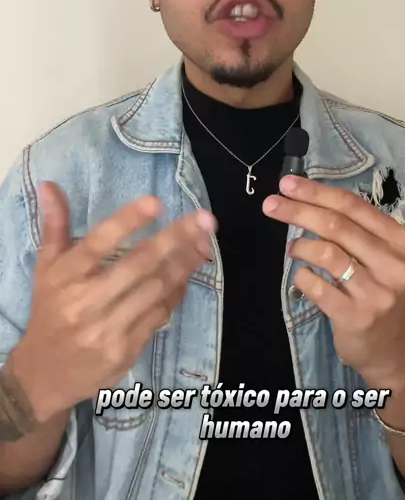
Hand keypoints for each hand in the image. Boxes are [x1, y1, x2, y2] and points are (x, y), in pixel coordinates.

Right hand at [11, 183, 215, 423]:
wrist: (45, 375)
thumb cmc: (50, 310)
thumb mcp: (46, 268)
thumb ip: (55, 225)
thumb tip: (51, 185)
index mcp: (65, 277)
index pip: (98, 244)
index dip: (127, 222)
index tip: (156, 202)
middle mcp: (85, 302)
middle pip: (138, 265)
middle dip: (176, 239)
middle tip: (205, 219)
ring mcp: (107, 329)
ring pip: (156, 290)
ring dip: (185, 264)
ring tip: (204, 243)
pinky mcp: (126, 350)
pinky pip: (160, 314)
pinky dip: (177, 292)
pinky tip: (187, 274)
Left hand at [263, 175, 404, 388]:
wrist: (391, 347)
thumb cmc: (377, 289)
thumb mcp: (377, 255)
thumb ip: (352, 229)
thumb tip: (303, 196)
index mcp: (399, 240)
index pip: (352, 206)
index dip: (316, 192)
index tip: (287, 184)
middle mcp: (392, 264)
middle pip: (336, 225)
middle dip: (298, 211)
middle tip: (271, 205)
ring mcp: (376, 292)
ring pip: (326, 254)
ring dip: (300, 246)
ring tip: (292, 249)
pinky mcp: (356, 316)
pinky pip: (317, 286)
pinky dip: (302, 276)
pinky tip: (302, 275)